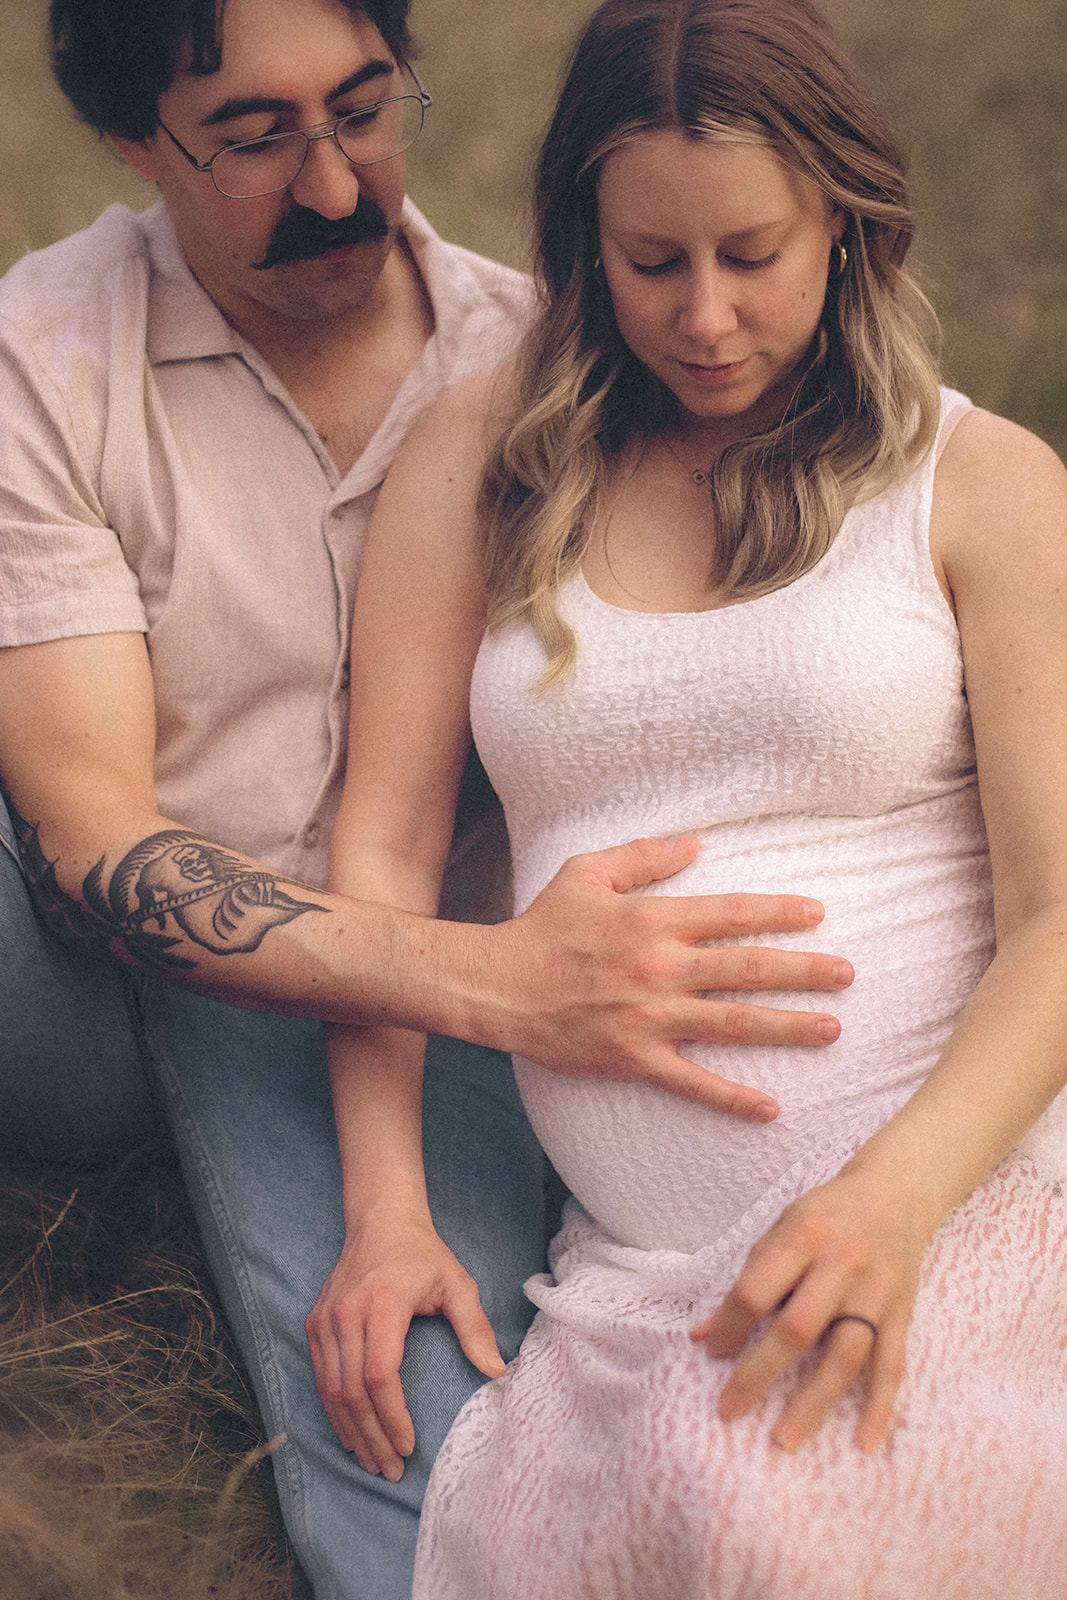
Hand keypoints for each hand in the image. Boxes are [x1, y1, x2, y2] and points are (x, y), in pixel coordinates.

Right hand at [305, 1211, 504, 1478]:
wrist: (379, 1221)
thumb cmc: (422, 1254)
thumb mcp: (457, 1283)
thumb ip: (476, 1327)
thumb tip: (497, 1371)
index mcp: (382, 1303)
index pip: (380, 1375)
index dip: (392, 1417)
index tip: (409, 1446)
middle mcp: (346, 1313)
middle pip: (352, 1391)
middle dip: (372, 1437)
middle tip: (391, 1469)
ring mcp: (325, 1319)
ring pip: (331, 1390)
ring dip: (351, 1431)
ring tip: (373, 1461)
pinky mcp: (314, 1324)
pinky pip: (320, 1377)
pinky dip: (334, 1411)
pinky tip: (352, 1433)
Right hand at [489, 835, 853, 1119]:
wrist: (498, 987)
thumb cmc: (543, 927)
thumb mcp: (587, 872)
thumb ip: (643, 856)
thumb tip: (695, 844)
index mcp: (653, 921)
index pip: (733, 913)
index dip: (780, 912)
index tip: (818, 914)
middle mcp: (660, 968)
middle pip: (749, 969)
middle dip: (804, 971)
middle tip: (847, 974)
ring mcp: (650, 1018)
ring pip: (735, 1023)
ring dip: (788, 1027)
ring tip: (832, 1029)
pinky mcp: (635, 1059)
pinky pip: (693, 1083)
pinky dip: (732, 1099)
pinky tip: (771, 1108)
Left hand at [689, 1170, 925, 1451]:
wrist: (895, 1193)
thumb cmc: (826, 1214)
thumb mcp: (780, 1230)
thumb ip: (747, 1278)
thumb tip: (700, 1336)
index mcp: (804, 1235)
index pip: (757, 1289)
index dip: (729, 1325)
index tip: (710, 1354)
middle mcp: (842, 1263)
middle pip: (797, 1328)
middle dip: (759, 1373)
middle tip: (729, 1410)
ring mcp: (877, 1292)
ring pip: (845, 1355)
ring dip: (815, 1402)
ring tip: (784, 1438)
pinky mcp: (903, 1313)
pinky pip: (892, 1366)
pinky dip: (880, 1407)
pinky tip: (864, 1442)